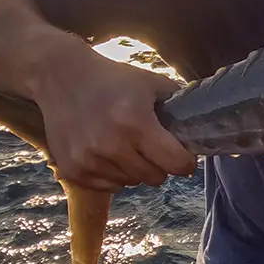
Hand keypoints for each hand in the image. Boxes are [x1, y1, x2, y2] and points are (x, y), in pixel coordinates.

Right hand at [32, 49, 194, 192]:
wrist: (60, 77)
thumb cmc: (112, 79)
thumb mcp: (151, 83)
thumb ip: (179, 106)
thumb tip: (203, 128)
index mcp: (135, 123)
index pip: (176, 164)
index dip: (185, 161)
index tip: (183, 155)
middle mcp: (111, 145)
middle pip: (155, 178)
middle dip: (160, 164)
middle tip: (151, 145)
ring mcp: (88, 160)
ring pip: (131, 183)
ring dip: (135, 169)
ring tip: (125, 144)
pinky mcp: (72, 170)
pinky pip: (109, 186)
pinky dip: (113, 174)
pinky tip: (106, 151)